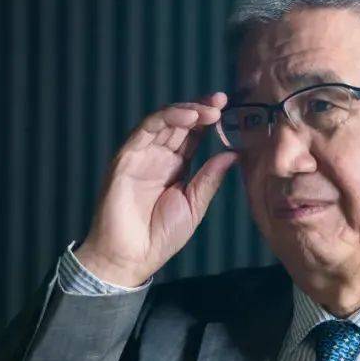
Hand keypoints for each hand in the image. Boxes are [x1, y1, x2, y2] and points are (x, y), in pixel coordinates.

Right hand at [74, 92, 237, 286]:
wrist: (130, 258)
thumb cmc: (160, 236)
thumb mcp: (194, 205)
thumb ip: (209, 179)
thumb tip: (233, 154)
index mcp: (176, 166)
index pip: (193, 134)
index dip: (209, 120)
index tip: (229, 109)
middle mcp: (159, 156)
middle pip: (180, 123)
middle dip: (201, 109)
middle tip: (222, 102)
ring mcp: (141, 155)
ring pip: (163, 121)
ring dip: (186, 110)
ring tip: (209, 110)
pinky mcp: (126, 158)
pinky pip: (145, 131)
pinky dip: (165, 119)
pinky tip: (187, 116)